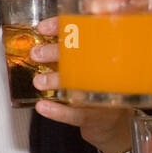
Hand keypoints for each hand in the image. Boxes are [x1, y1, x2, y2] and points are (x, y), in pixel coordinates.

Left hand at [29, 16, 133, 152]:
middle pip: (85, 58)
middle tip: (37, 53)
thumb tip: (39, 38)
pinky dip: (57, 111)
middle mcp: (109, 73)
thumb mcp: (90, 67)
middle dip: (57, 53)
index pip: (86, 33)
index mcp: (106, 55)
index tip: (42, 27)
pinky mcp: (98, 117)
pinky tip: (42, 107)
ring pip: (81, 86)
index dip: (62, 28)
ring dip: (57, 81)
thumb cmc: (97, 91)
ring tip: (39, 81)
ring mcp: (104, 96)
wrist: (114, 125)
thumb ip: (71, 54)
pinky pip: (77, 114)